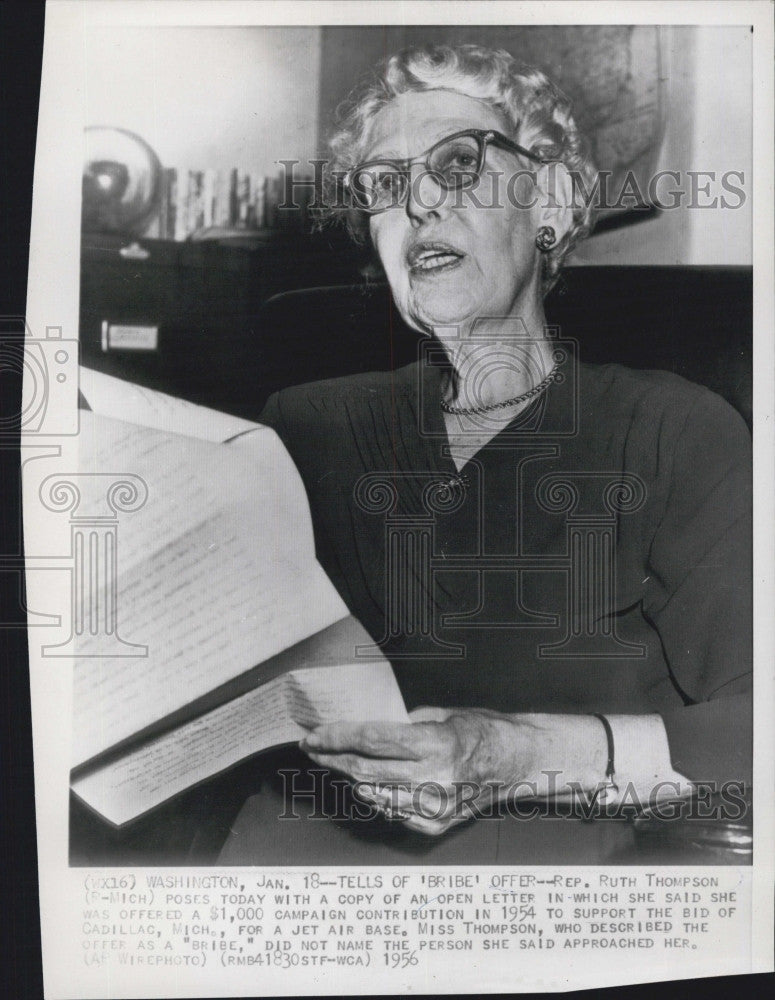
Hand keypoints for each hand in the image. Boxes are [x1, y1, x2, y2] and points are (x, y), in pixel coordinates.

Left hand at [299, 706, 541, 836]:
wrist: (520, 764)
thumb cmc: (485, 731)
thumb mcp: (445, 714)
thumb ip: (407, 723)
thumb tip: (369, 728)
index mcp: (435, 744)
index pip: (370, 740)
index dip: (336, 737)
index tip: (313, 734)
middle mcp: (433, 778)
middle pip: (365, 770)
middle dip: (332, 758)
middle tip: (312, 748)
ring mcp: (434, 806)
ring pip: (374, 794)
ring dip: (349, 778)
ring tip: (334, 763)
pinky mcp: (437, 823)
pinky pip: (393, 811)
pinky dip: (376, 797)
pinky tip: (368, 784)